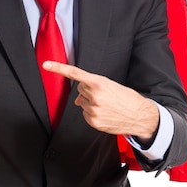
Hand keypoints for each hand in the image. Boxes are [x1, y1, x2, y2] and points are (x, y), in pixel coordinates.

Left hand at [42, 61, 159, 140]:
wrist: (140, 116)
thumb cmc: (127, 98)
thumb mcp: (111, 87)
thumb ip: (92, 88)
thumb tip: (77, 100)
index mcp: (99, 83)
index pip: (75, 73)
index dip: (59, 68)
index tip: (46, 64)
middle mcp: (94, 95)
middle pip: (81, 89)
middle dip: (89, 91)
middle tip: (105, 94)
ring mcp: (93, 110)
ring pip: (83, 102)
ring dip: (92, 103)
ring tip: (108, 105)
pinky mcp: (94, 121)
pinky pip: (86, 114)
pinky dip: (93, 114)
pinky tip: (106, 113)